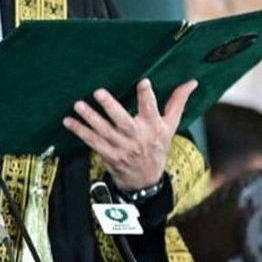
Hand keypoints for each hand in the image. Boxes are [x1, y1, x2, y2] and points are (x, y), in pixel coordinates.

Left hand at [63, 79, 196, 192]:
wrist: (146, 179)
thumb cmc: (158, 146)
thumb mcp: (170, 126)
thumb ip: (177, 102)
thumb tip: (192, 82)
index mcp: (154, 127)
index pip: (151, 108)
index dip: (147, 96)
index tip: (143, 82)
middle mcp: (137, 137)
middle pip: (123, 120)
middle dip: (110, 106)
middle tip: (98, 92)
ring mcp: (121, 147)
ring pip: (104, 131)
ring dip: (90, 118)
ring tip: (78, 105)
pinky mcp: (108, 155)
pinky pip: (92, 142)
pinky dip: (79, 131)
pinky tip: (69, 121)